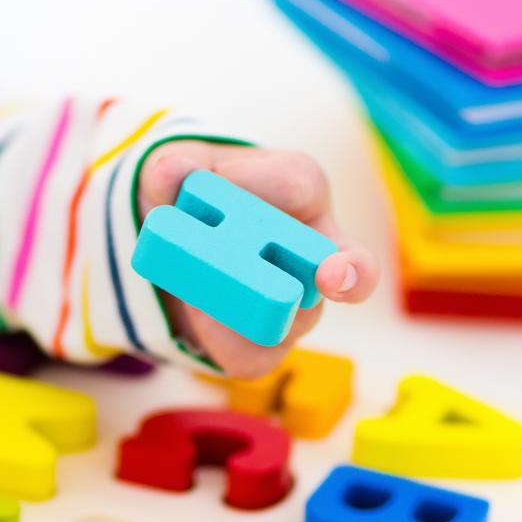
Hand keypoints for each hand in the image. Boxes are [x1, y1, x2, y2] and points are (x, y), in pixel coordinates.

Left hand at [138, 142, 379, 378]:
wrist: (172, 254)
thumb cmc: (194, 198)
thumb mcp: (174, 173)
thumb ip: (172, 165)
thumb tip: (171, 170)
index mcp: (298, 190)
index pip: (300, 182)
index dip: (263, 183)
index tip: (219, 180)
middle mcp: (314, 248)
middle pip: (349, 263)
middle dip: (350, 271)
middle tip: (333, 276)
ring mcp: (299, 302)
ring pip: (298, 319)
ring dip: (251, 310)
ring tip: (200, 296)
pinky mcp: (269, 344)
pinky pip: (257, 355)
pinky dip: (223, 342)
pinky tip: (197, 319)